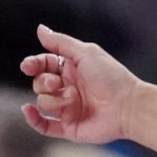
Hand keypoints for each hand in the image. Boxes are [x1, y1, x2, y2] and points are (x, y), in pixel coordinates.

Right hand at [20, 25, 143, 143]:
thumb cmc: (111, 77)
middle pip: (39, 83)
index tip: (28, 66)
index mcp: (72, 69)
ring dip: (53, 99)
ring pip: (42, 102)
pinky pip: (43, 126)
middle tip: (56, 83)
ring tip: (73, 98)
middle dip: (43, 82)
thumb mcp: (86, 53)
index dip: (33, 64)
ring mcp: (68, 108)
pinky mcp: (69, 127)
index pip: (43, 64)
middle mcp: (68, 88)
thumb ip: (61, 42)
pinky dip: (33, 119)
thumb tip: (40, 29)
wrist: (128, 106)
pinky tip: (28, 110)